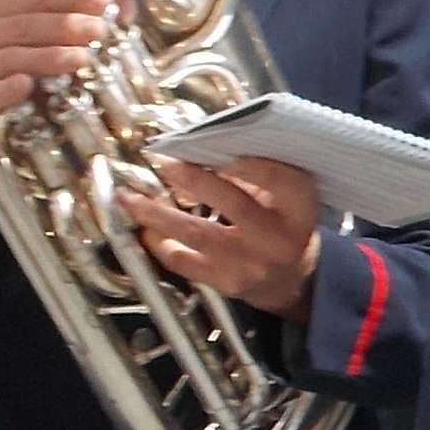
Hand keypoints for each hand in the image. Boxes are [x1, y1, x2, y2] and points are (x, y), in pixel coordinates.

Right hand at [0, 0, 112, 116]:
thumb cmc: (16, 67)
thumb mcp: (44, 40)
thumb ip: (78, 20)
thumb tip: (127, 7)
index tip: (105, 0)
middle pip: (27, 24)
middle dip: (67, 26)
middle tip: (99, 31)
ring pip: (13, 57)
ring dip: (48, 57)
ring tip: (82, 58)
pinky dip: (8, 88)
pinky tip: (26, 85)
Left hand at [119, 155, 323, 320]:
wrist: (287, 280)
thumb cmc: (281, 227)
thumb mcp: (284, 200)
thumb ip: (255, 175)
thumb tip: (204, 146)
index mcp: (299, 212)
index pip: (287, 184)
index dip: (257, 168)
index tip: (223, 151)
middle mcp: (277, 240)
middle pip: (236, 205)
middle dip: (197, 181)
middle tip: (167, 163)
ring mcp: (250, 265)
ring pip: (199, 234)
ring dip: (159, 214)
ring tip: (130, 198)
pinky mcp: (225, 283)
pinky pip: (184, 262)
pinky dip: (160, 243)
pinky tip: (147, 229)